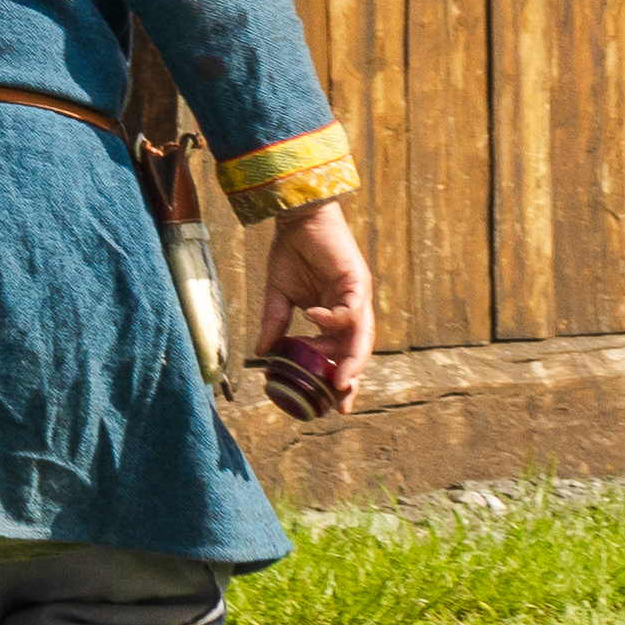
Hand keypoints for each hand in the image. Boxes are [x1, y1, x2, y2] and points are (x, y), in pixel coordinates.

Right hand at [256, 200, 377, 413]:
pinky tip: (310, 318)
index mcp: (334, 317)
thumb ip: (275, 324)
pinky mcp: (356, 279)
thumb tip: (262, 353)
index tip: (329, 406)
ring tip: (337, 380)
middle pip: (358, 351)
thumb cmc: (291, 253)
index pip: (342, 354)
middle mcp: (351, 310)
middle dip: (351, 378)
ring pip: (362, 335)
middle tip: (341, 402)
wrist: (296, 219)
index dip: (339, 380)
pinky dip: (332, 319)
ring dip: (351, 359)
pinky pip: (350, 308)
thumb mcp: (278, 296)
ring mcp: (356, 295)